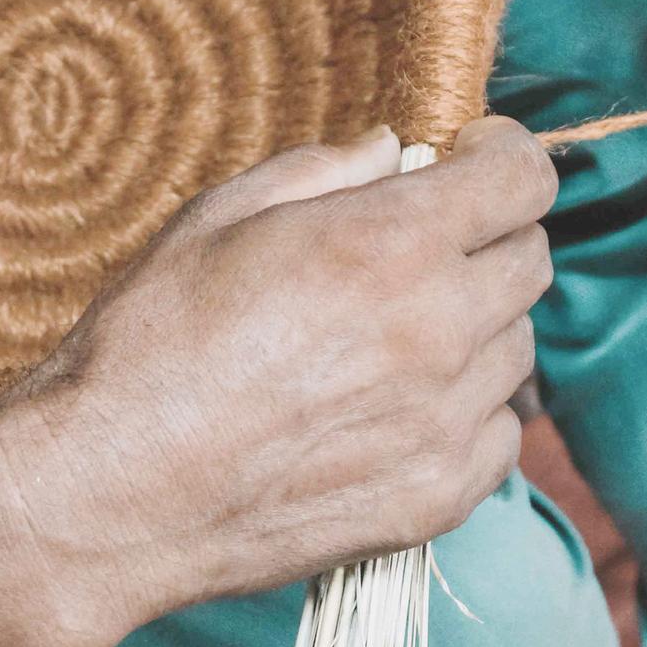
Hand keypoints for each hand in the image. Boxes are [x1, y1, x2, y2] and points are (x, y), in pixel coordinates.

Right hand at [0, 119, 555, 646]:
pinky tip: (402, 407)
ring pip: (517, 349)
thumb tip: (388, 150)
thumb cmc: (150, 344)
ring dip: (476, 327)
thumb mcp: (218, 218)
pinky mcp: (438, 495)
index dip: (503, 156)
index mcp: (392, 244)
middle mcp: (439, 329)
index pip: (524, 178)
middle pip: (532, 260)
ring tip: (395, 337)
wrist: (114, 492)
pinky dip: (467, 411)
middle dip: (490, 237)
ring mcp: (445, 421)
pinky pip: (498, 434)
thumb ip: (322, 171)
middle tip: (426, 247)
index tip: (469, 158)